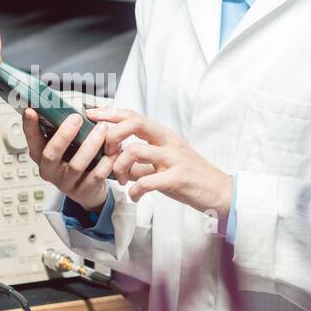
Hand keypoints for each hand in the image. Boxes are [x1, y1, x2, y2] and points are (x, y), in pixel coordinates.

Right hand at [22, 107, 113, 211]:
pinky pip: (96, 175)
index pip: (32, 139)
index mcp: (41, 155)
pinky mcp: (84, 190)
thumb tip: (64, 104)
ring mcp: (66, 182)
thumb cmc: (74, 159)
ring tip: (102, 128)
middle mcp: (49, 170)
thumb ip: (61, 129)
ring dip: (90, 144)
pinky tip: (113, 149)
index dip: (29, 126)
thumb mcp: (64, 145)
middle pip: (51, 154)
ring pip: (76, 164)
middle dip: (64, 134)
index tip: (30, 110)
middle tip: (76, 118)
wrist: (87, 190)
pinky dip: (106, 161)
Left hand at [86, 107, 232, 219]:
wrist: (219, 191)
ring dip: (120, 166)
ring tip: (121, 181)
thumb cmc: (189, 178)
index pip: (133, 116)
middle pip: (133, 123)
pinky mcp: (178, 177)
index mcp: (163, 135)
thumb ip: (139, 163)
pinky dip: (135, 190)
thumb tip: (114, 163)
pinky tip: (135, 196)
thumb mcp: (162, 165)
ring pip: (135, 150)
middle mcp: (168, 141)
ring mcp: (174, 158)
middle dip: (112, 136)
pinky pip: (147, 181)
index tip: (91, 114)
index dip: (110, 113)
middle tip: (108, 155)